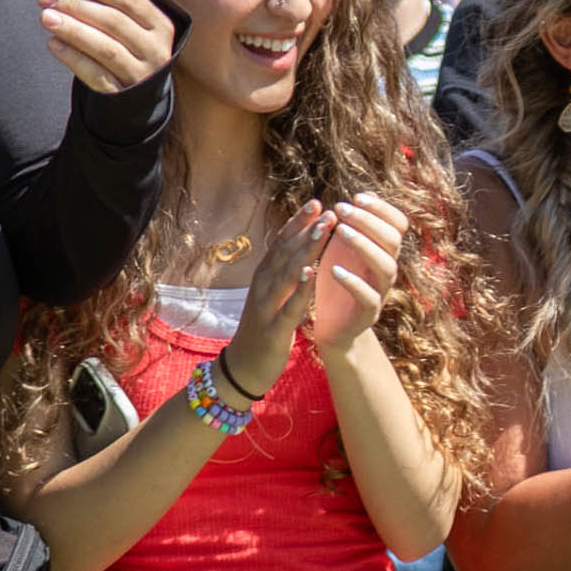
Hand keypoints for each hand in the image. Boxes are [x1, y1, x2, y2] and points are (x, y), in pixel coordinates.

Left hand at [43, 0, 176, 94]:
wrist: (135, 93)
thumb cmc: (130, 38)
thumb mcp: (135, 9)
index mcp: (162, 25)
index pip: (130, 0)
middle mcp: (158, 51)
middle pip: (116, 23)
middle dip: (78, 8)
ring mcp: (141, 76)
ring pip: (106, 49)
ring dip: (73, 31)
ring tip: (45, 17)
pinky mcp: (123, 97)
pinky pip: (97, 76)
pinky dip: (73, 59)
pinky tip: (53, 44)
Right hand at [218, 201, 335, 399]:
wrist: (243, 368)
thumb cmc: (263, 329)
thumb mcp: (272, 296)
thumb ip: (283, 274)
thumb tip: (300, 250)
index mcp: (264, 277)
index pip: (281, 243)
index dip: (298, 222)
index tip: (317, 202)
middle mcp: (262, 286)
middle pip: (285, 252)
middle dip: (306, 230)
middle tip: (327, 210)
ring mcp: (266, 306)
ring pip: (286, 273)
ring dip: (306, 250)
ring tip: (324, 231)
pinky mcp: (273, 329)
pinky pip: (288, 305)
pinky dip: (300, 288)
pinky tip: (312, 273)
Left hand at [307, 191, 408, 355]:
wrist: (332, 325)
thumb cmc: (336, 281)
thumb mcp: (342, 249)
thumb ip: (352, 226)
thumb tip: (360, 196)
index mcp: (383, 251)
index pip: (398, 224)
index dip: (382, 208)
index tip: (356, 197)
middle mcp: (387, 269)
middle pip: (393, 240)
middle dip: (368, 220)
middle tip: (341, 208)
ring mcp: (381, 292)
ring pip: (386, 266)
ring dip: (363, 245)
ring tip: (340, 231)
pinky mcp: (368, 314)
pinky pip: (369, 297)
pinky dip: (353, 282)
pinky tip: (333, 270)